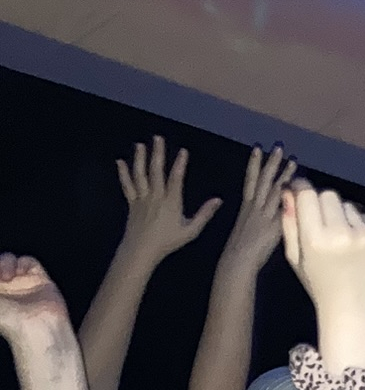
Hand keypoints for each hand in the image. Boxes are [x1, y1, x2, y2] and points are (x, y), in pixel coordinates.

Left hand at [0, 254, 69, 342]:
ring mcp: (22, 283)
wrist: (36, 327)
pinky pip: (29, 262)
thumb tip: (0, 280)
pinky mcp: (39, 279)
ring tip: (6, 276)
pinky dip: (22, 264)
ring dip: (5, 263)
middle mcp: (6, 288)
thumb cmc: (8, 320)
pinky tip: (19, 273)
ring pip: (10, 261)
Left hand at [115, 136, 220, 263]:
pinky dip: (123, 173)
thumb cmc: (167, 241)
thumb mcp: (191, 230)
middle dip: (157, 153)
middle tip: (157, 138)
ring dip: (139, 158)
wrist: (140, 251)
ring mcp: (141, 198)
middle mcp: (155, 196)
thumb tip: (219, 199)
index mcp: (171, 201)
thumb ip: (205, 214)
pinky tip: (120, 162)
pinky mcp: (131, 203)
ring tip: (140, 144)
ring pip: (140, 175)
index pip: (176, 178)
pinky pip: (127, 185)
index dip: (179, 164)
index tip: (183, 151)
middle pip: (155, 171)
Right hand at [217, 146, 297, 279]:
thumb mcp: (252, 227)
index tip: (259, 149)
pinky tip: (295, 183)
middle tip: (277, 146)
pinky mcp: (273, 223)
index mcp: (246, 207)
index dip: (255, 165)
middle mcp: (254, 206)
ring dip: (282, 173)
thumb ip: (264, 215)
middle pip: (262, 179)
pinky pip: (281, 205)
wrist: (238, 261)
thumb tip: (280, 204)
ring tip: (290, 158)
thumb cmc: (244, 251)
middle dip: (269, 162)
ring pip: (273, 188)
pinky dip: (287, 193)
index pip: (251, 180)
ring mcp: (263, 214)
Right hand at [280, 186, 364, 318]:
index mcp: (315, 239)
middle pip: (329, 194)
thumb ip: (290, 224)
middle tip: (319, 218)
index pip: (308, 195)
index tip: (299, 189)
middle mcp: (341, 233)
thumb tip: (288, 191)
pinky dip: (359, 224)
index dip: (301, 188)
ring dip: (342, 214)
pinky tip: (354, 244)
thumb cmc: (319, 283)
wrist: (354, 306)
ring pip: (349, 205)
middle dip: (321, 201)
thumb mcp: (296, 257)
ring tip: (339, 236)